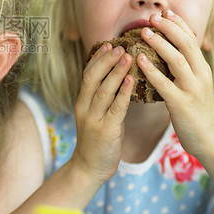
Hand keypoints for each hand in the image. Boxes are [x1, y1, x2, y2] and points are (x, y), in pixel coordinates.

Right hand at [72, 43, 132, 182]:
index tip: (108, 44)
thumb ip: (104, 99)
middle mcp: (84, 108)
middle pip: (92, 77)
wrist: (89, 168)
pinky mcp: (105, 131)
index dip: (97, 58)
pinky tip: (132, 80)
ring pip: (103, 90)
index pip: (87, 74)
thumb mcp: (96, 116)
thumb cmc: (97, 141)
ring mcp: (93, 119)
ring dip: (116, 72)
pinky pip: (116, 108)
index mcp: (82, 102)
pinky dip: (124, 92)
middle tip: (120, 46)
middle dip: (106, 60)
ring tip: (128, 57)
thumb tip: (120, 79)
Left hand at [137, 9, 213, 158]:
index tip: (165, 11)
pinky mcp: (182, 104)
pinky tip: (139, 61)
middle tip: (152, 16)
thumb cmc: (196, 110)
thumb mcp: (194, 83)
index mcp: (202, 68)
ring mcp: (192, 89)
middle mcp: (200, 75)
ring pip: (177, 60)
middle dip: (169, 28)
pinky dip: (152, 71)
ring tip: (144, 32)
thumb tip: (167, 48)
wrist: (209, 139)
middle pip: (186, 44)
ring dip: (160, 44)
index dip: (178, 24)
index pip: (191, 39)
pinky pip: (165, 84)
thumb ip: (184, 67)